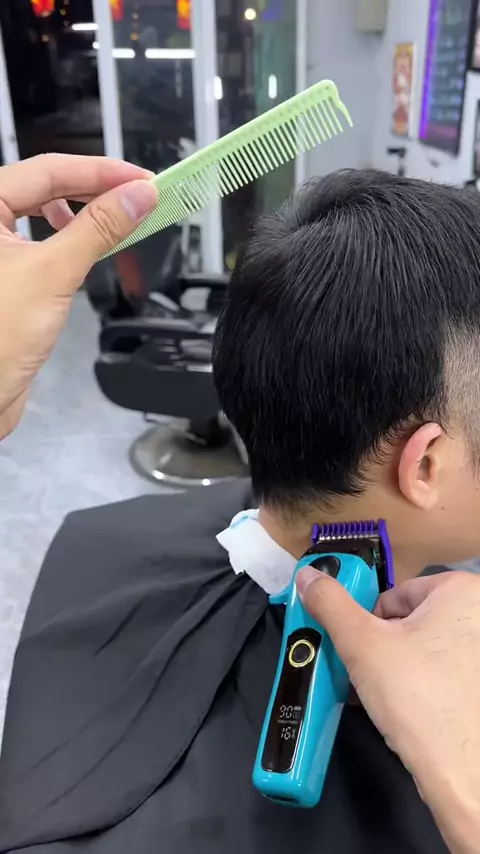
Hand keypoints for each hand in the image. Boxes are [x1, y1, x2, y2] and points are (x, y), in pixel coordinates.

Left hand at [0, 154, 157, 439]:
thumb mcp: (54, 273)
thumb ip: (98, 229)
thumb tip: (136, 196)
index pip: (48, 170)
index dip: (101, 172)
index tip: (143, 181)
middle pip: (45, 185)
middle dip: (95, 188)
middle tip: (140, 195)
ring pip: (41, 210)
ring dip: (82, 210)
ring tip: (116, 216)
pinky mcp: (4, 271)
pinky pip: (39, 238)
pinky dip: (67, 237)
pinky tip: (84, 243)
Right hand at [296, 568, 479, 853]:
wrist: (461, 771)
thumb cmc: (416, 695)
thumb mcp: (361, 642)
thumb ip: (330, 603)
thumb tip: (307, 576)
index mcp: (461, 592)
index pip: (397, 593)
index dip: (368, 621)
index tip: (356, 648)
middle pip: (410, 620)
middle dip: (380, 647)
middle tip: (364, 672)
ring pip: (424, 649)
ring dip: (394, 667)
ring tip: (378, 693)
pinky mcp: (478, 686)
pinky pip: (442, 673)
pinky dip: (419, 684)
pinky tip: (401, 708)